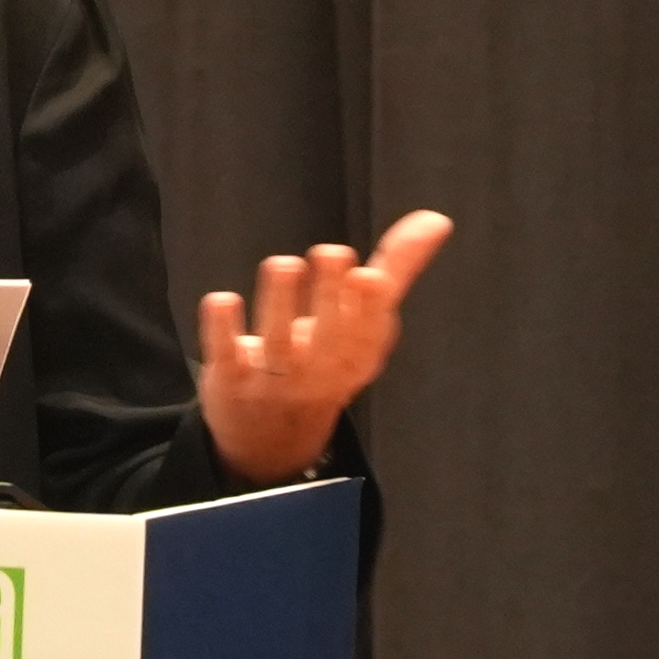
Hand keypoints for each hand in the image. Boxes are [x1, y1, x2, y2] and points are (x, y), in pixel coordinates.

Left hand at [194, 211, 453, 483]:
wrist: (272, 439)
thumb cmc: (326, 362)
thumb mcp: (364, 325)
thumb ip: (397, 269)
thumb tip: (436, 219)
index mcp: (358, 355)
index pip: (369, 332)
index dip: (368, 306)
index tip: (368, 275)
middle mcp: (320, 370)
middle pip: (328, 338)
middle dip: (329, 297)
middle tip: (329, 254)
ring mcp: (274, 378)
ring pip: (278, 343)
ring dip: (280, 301)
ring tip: (284, 265)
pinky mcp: (229, 380)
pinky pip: (225, 355)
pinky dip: (222, 328)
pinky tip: (222, 300)